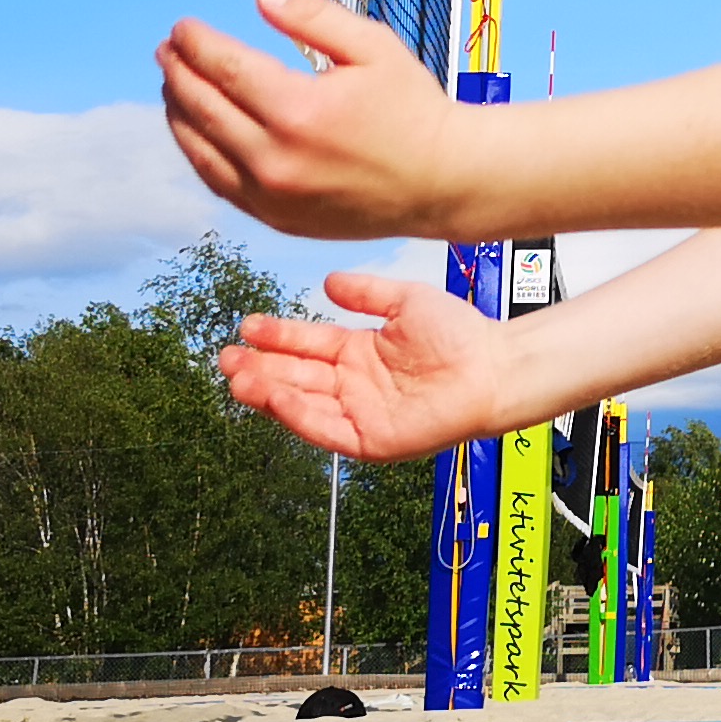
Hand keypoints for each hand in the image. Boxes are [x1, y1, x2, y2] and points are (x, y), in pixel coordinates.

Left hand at [159, 0, 476, 238]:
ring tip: (173, 86)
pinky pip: (220, 184)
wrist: (443, 181)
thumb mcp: (374, 47)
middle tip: (167, 50)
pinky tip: (197, 131)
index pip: (224, 68)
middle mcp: (277, 158)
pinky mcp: (278, 219)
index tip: (182, 27)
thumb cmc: (413, 110)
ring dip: (179, 114)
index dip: (195, 44)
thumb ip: (314, 17)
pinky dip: (199, 154)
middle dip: (177, 73)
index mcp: (299, 110)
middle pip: (202, 108)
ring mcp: (274, 196)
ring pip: (200, 151)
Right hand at [220, 269, 506, 458]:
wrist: (493, 366)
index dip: (276, 336)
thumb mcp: (406, 301)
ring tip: (237, 376)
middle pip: (295, 376)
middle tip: (226, 356)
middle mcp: (354, 384)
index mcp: (359, 352)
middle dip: (259, 367)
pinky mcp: (370, 440)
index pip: (306, 344)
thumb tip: (328, 281)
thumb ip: (367, 292)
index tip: (246, 326)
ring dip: (268, 392)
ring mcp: (360, 413)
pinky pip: (326, 430)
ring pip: (303, 404)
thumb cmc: (460, 335)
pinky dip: (298, 415)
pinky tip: (275, 398)